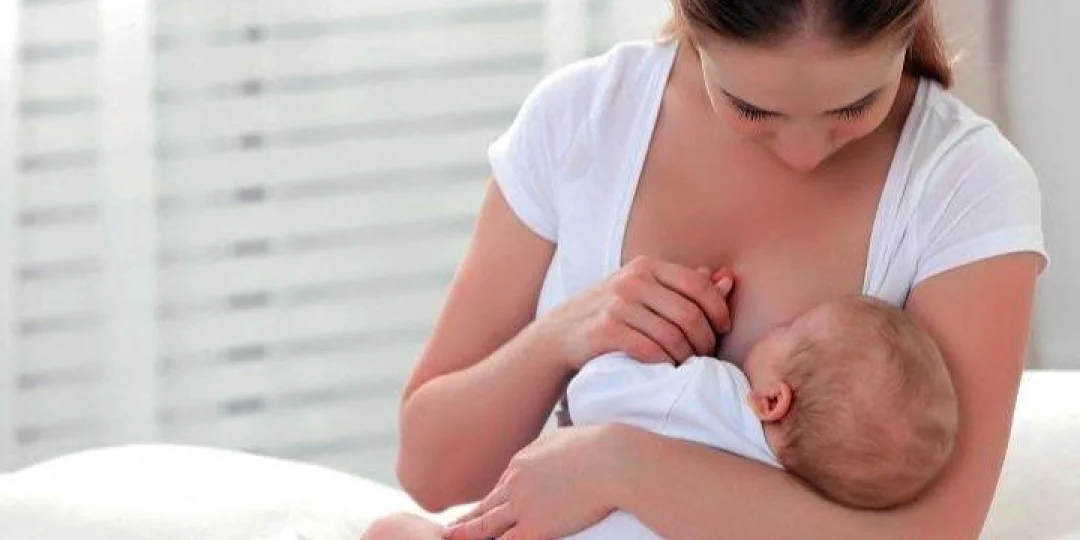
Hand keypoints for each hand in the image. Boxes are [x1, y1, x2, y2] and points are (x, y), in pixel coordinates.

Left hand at [443, 425, 624, 539]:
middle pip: (486, 505)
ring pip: (486, 525)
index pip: (502, 485)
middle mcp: (515, 483)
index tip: (486, 509)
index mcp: (522, 461)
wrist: (611, 460)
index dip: (494, 501)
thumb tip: (550, 454)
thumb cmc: (598, 447)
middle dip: (468, 520)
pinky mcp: (536, 526)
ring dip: (468, 534)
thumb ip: (549, 451)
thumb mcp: (563, 439)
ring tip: (451, 539)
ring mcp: (523, 505)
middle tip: (449, 530)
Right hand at [535, 256, 734, 369]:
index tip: (722, 329)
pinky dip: (665, 363)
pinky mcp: (605, 330)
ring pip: (672, 335)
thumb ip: (685, 285)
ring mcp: (617, 304)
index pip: (697, 284)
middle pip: (689, 313)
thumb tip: (729, 278)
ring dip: (687, 356)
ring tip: (688, 365)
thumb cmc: (612, 312)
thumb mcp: (645, 291)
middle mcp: (632, 280)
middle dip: (705, 339)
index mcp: (646, 265)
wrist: (560, 333)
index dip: (718, 308)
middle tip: (706, 355)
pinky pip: (650, 350)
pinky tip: (667, 368)